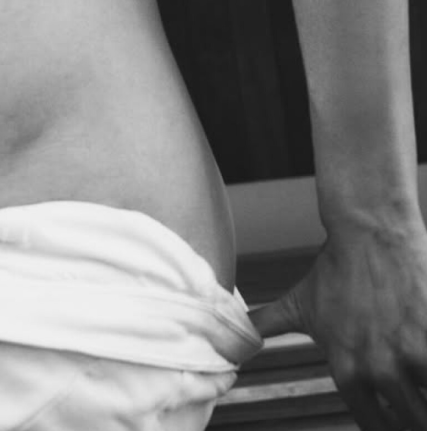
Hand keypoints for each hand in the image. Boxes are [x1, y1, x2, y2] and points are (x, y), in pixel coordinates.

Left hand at [248, 216, 426, 430]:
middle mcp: (379, 370)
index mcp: (346, 372)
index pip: (376, 426)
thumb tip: (234, 341)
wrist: (368, 232)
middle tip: (413, 393)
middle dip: (415, 413)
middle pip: (412, 422)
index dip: (389, 422)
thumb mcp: (298, 305)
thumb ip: (267, 327)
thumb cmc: (334, 270)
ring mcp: (411, 355)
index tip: (395, 413)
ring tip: (418, 371)